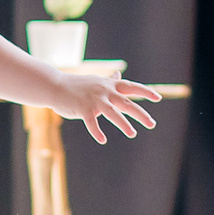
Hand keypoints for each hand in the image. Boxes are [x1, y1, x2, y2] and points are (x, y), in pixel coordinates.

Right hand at [48, 69, 162, 142]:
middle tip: (152, 124)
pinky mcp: (82, 109)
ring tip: (133, 133)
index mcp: (109, 85)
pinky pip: (92, 123)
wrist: (55, 86)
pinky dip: (97, 132)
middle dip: (141, 114)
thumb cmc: (76, 85)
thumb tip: (119, 74)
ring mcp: (94, 100)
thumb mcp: (96, 81)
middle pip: (127, 102)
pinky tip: (103, 140)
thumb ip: (109, 80)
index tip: (158, 98)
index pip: (132, 87)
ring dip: (124, 124)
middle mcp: (104, 91)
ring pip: (113, 113)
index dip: (146, 92)